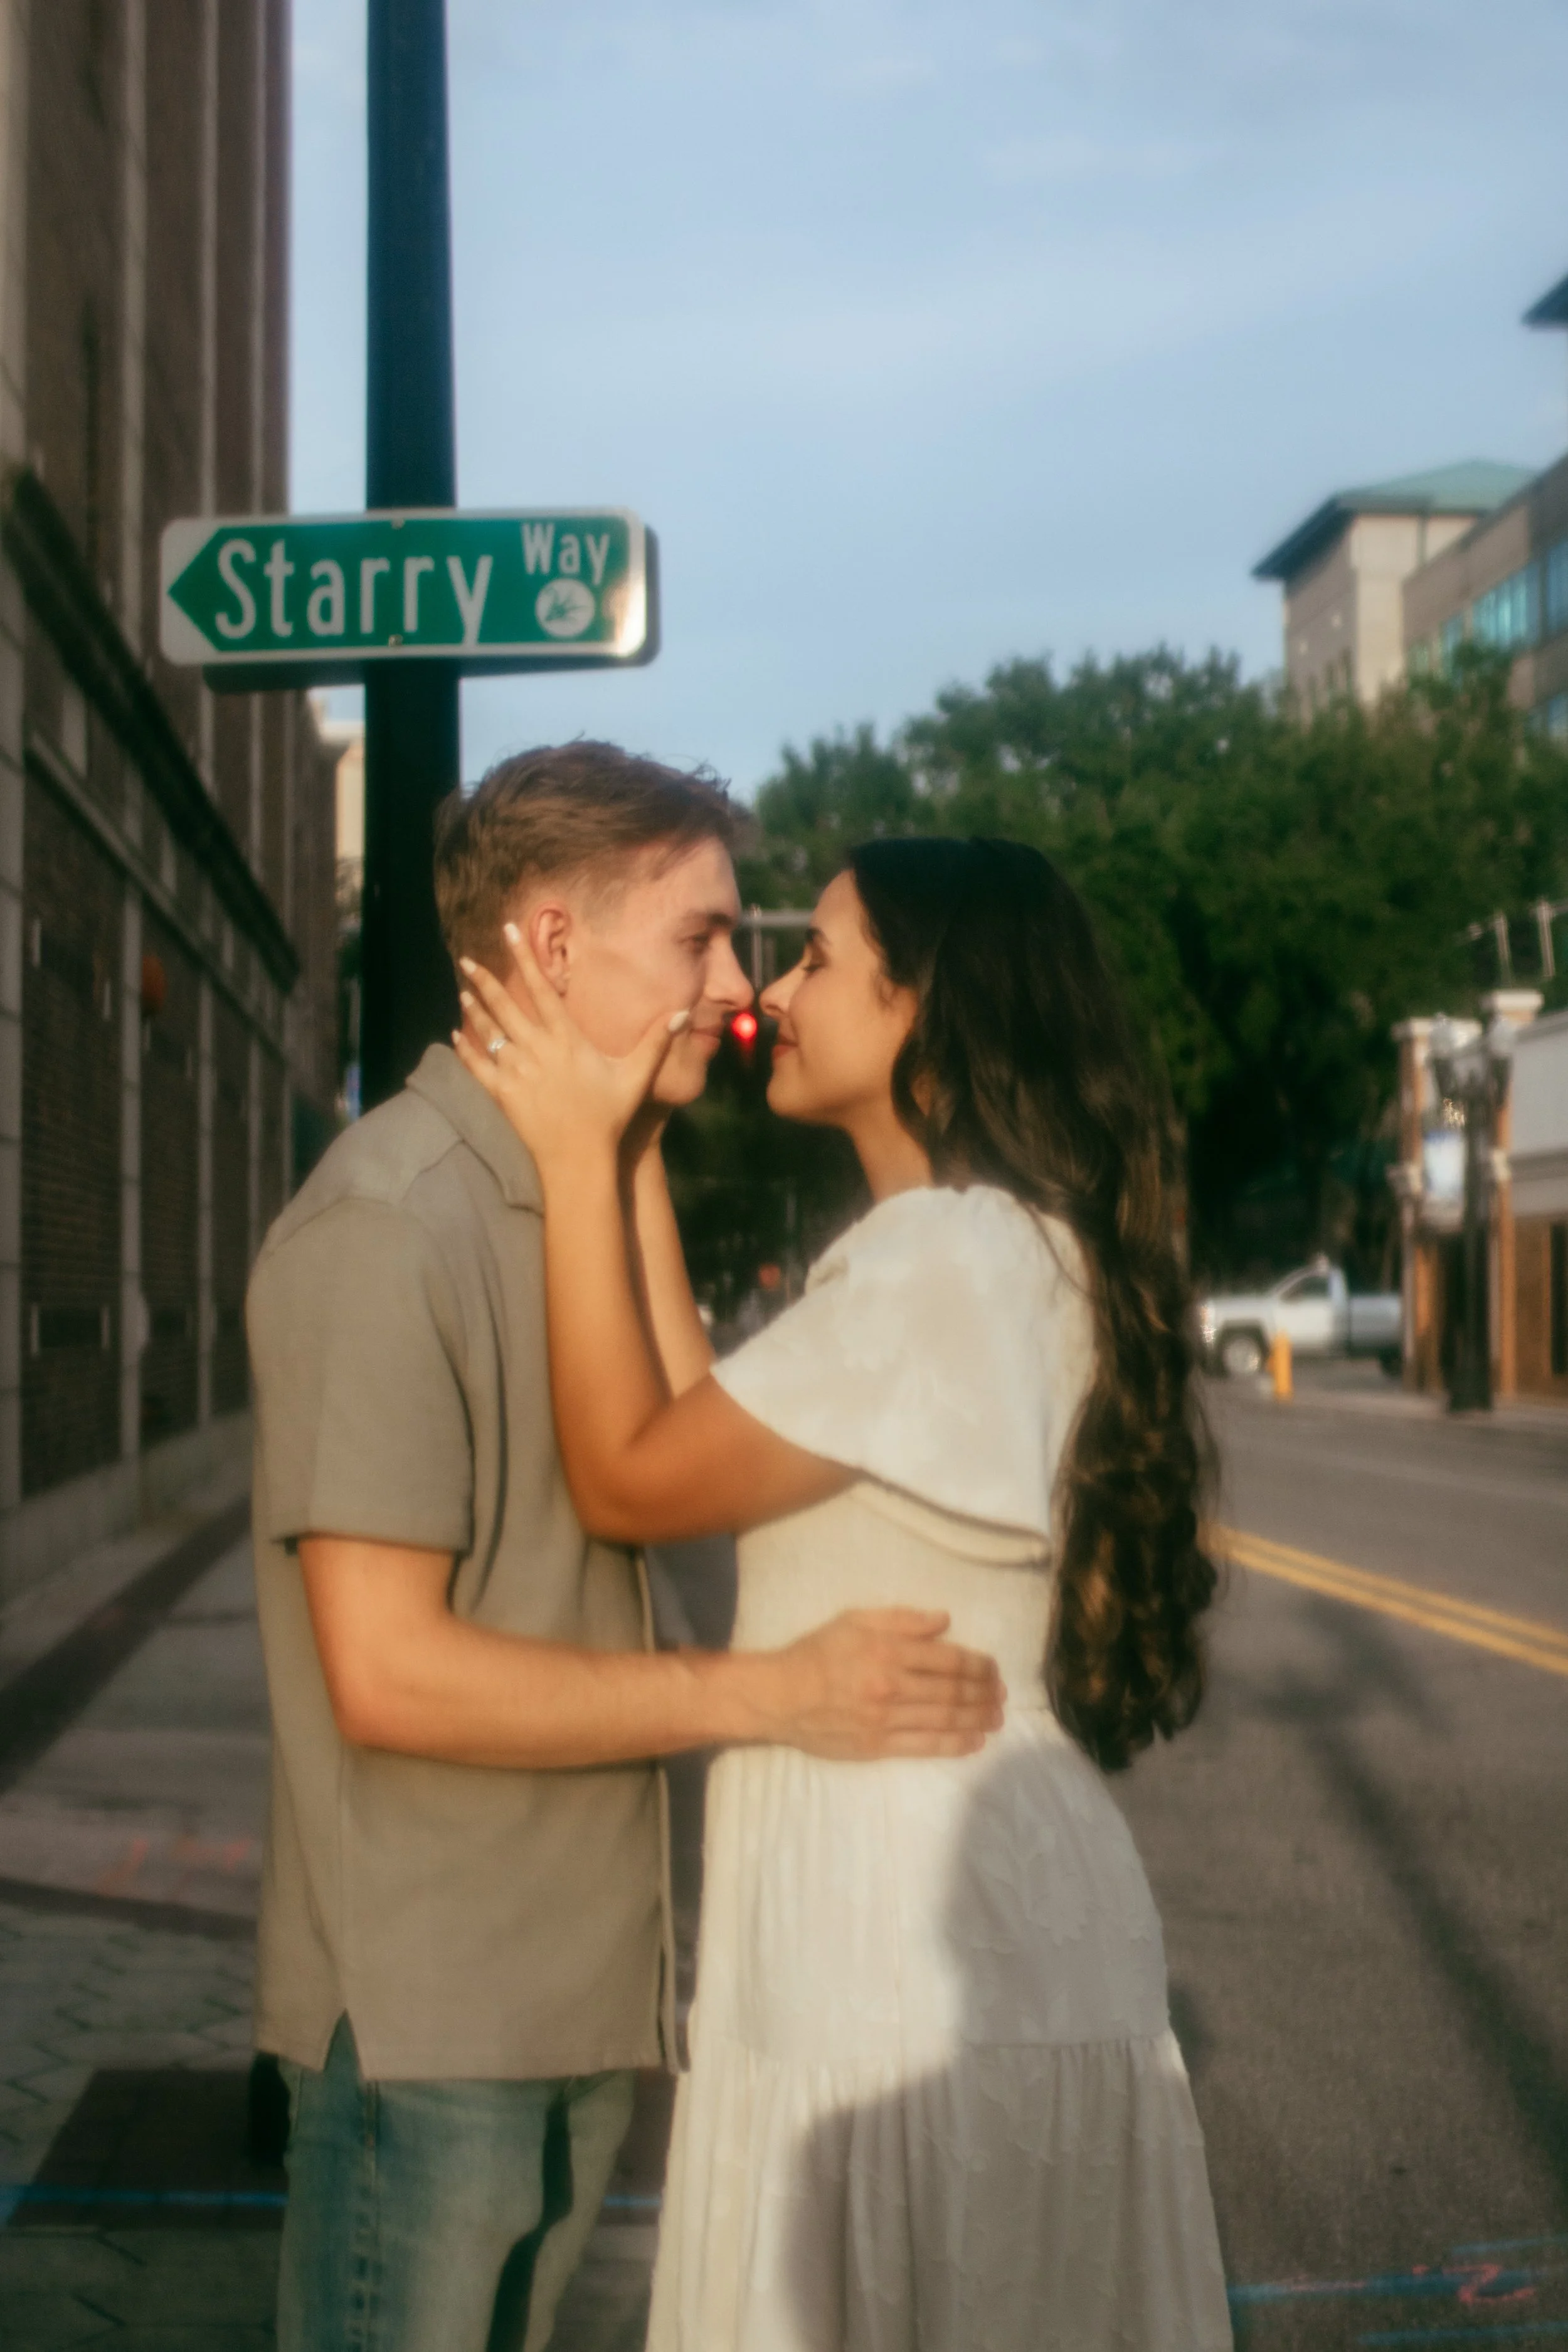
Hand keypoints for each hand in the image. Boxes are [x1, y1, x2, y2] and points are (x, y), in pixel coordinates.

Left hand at [452, 928, 689, 1173]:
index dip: (525, 959)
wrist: (578, 1158)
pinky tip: (454, 1035)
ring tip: (462, 989)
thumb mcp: (636, 1077)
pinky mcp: (502, 1094)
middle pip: (506, 1006)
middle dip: (485, 979)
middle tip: (467, 959)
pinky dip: (465, 1049)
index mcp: (567, 1040)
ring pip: (489, 1032)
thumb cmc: (609, 1117)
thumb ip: (656, 1042)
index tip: (509, 933)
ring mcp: (516, 1071)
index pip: (541, 990)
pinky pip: (478, 1066)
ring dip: (474, 1010)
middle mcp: (537, 1049)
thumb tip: (683, 1012)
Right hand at [755, 1609, 1004, 1759]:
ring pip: (945, 1719)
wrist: (780, 1696)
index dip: (978, 1665)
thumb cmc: (818, 1652)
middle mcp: (892, 1685)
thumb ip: (902, 1620)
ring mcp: (886, 1719)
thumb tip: (945, 1621)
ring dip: (977, 1719)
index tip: (993, 1669)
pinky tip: (974, 1742)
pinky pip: (925, 1746)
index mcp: (888, 1650)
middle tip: (1003, 1694)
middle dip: (984, 1693)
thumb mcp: (856, 1620)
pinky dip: (954, 1745)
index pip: (948, 1659)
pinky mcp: (878, 1746)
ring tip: (997, 1718)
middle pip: (952, 1691)